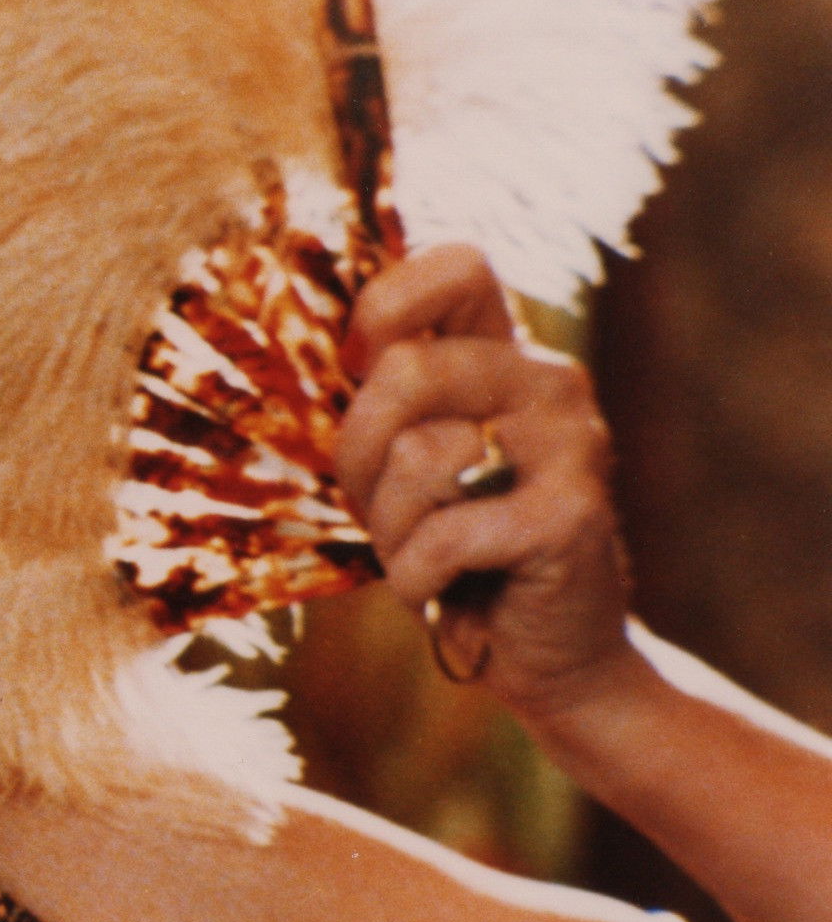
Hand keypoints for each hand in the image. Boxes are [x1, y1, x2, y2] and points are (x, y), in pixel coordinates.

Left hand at [334, 246, 633, 712]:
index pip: (457, 265)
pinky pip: (441, 534)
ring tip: (432, 555)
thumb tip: (349, 352)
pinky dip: (418, 579)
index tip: (361, 373)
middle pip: (405, 370)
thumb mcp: (409, 461)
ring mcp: (571, 445)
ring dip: (393, 530)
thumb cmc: (459, 551)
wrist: (551, 656)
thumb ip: (389, 399)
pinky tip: (454, 593)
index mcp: (508, 355)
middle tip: (393, 511)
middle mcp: (550, 382)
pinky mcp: (570, 516)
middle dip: (361, 458)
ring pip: (415, 457)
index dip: (385, 308)